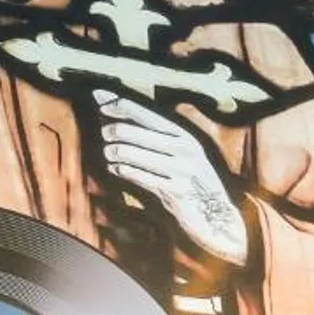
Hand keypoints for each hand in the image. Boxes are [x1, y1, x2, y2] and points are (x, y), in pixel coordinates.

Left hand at [94, 89, 249, 266]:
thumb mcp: (178, 152)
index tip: (99, 100)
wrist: (214, 214)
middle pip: (134, 132)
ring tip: (108, 153)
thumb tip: (115, 112)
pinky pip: (139, 176)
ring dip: (114, 153)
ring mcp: (180, 170)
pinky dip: (123, 170)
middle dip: (112, 130)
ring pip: (132, 154)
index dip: (119, 105)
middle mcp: (183, 148)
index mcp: (183, 134)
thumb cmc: (188, 179)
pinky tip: (116, 169)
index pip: (144, 113)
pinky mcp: (175, 191)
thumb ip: (150, 134)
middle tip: (105, 134)